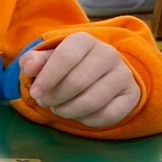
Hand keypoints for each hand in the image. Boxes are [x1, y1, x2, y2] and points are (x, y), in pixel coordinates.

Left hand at [21, 33, 140, 128]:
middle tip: (45, 102)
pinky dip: (86, 120)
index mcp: (84, 40)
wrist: (97, 74)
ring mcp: (124, 74)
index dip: (47, 78)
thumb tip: (30, 66)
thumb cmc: (64, 67)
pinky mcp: (132, 95)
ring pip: (91, 101)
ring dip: (67, 111)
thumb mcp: (45, 60)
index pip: (65, 56)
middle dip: (54, 98)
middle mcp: (108, 54)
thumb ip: (33, 61)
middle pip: (77, 82)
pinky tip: (78, 114)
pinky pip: (107, 115)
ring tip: (58, 108)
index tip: (35, 93)